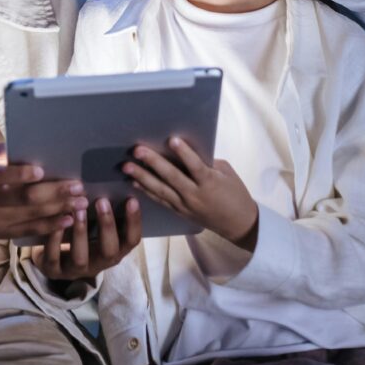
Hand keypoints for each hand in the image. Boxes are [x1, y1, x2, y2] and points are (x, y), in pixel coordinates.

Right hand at [0, 143, 86, 239]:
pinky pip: (29, 231)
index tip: (41, 170)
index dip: (19, 175)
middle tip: (78, 185)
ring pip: (31, 216)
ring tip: (82, 201)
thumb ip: (8, 153)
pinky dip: (50, 226)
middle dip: (54, 193)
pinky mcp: (0, 234)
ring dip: (59, 209)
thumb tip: (40, 144)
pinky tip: (68, 219)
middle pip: (23, 199)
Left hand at [32, 196, 140, 281]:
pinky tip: (55, 223)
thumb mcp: (96, 226)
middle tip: (102, 201)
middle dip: (107, 226)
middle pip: (110, 251)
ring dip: (81, 232)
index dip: (134, 222)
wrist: (54, 260)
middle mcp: (98, 263)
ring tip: (78, 209)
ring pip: (81, 258)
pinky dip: (55, 240)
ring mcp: (75, 270)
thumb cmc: (81, 235)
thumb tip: (114, 179)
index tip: (131, 199)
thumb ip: (105, 211)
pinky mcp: (54, 270)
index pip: (131, 240)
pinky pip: (54, 258)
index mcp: (113, 250)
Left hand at [123, 137, 257, 251]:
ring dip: (142, 177)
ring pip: (160, 190)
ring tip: (127, 166)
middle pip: (171, 177)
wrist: (238, 225)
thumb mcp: (226, 173)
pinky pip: (160, 200)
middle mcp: (195, 195)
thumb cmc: (235, 193)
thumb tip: (186, 150)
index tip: (172, 139)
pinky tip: (134, 181)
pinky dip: (146, 190)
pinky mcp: (179, 212)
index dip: (184, 153)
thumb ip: (207, 162)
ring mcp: (185, 205)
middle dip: (153, 162)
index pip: (195, 166)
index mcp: (210, 183)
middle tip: (137, 150)